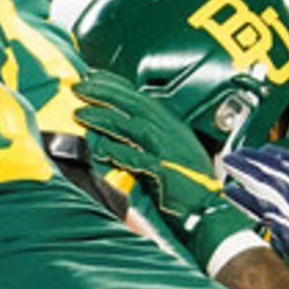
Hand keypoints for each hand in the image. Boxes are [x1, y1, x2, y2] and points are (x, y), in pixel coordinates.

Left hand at [72, 70, 255, 270]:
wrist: (209, 210)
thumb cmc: (186, 188)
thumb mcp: (164, 157)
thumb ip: (142, 144)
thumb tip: (112, 137)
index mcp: (171, 127)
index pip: (140, 98)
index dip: (115, 86)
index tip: (92, 77)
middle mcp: (171, 133)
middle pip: (135, 105)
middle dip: (106, 92)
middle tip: (79, 86)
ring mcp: (169, 151)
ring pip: (134, 126)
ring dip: (106, 118)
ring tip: (80, 113)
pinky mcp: (166, 172)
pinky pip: (139, 159)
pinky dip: (121, 153)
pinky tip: (102, 150)